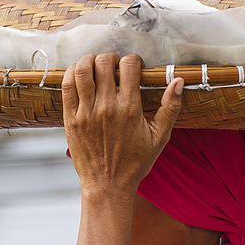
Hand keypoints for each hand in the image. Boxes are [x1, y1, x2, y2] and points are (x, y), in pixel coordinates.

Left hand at [62, 53, 183, 201]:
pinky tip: (80, 75)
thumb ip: (170, 107)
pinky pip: (66, 86)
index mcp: (130, 109)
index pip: (129, 65)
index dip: (133, 60)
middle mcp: (106, 108)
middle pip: (103, 63)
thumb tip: (178, 80)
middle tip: (114, 66)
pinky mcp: (71, 119)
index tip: (134, 67)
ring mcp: (86, 113)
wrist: (108, 186)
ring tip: (95, 66)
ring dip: (89, 60)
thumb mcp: (159, 137)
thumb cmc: (135, 163)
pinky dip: (71, 73)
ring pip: (82, 70)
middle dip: (111, 58)